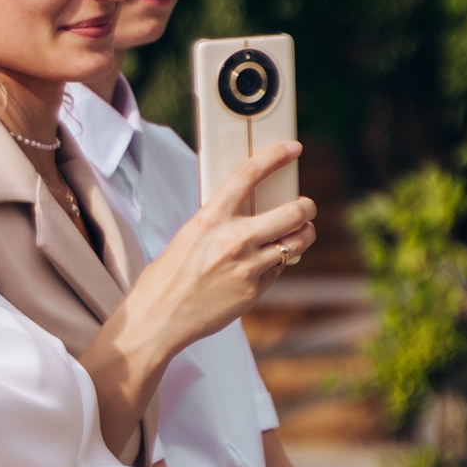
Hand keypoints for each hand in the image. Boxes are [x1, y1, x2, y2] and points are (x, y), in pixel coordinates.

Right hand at [124, 143, 316, 354]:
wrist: (160, 318)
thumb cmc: (166, 278)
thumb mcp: (188, 236)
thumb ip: (217, 223)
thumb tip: (242, 215)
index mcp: (211, 218)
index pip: (249, 175)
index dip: (275, 157)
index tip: (292, 149)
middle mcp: (234, 239)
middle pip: (292, 212)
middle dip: (307, 207)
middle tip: (307, 207)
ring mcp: (249, 266)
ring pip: (297, 243)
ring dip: (304, 235)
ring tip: (302, 232)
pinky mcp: (255, 290)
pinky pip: (279, 269)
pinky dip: (279, 263)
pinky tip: (268, 263)